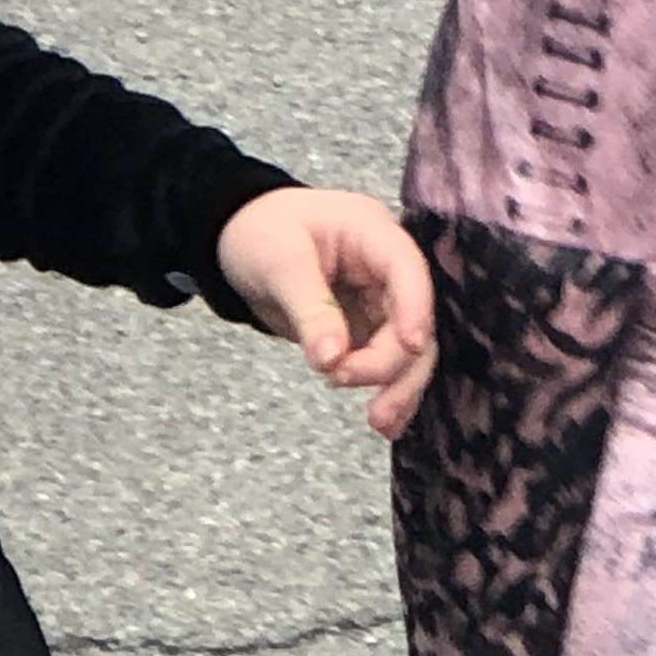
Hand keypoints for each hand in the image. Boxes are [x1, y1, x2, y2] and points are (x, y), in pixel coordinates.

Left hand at [215, 188, 438, 440]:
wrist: (239, 236)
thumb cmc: (261, 231)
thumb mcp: (279, 264)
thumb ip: (310, 310)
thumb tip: (332, 360)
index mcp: (371, 231)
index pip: (406, 268)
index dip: (415, 307)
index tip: (412, 347)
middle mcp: (386, 268)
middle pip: (411, 317)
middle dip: (393, 361)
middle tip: (352, 388)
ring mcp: (380, 300)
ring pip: (407, 348)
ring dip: (398, 385)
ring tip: (379, 422)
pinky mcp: (366, 329)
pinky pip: (386, 362)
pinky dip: (387, 390)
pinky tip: (388, 423)